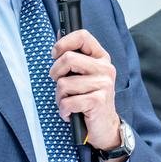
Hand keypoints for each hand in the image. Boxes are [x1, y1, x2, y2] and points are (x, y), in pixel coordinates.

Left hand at [49, 30, 121, 153]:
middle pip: (68, 58)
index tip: (55, 55)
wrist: (104, 126)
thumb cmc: (89, 98)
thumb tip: (59, 35)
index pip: (83, 36)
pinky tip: (71, 113)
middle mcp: (105, 68)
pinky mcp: (98, 101)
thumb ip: (74, 56)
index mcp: (101, 58)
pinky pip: (67, 102)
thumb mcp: (84, 75)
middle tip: (59, 83)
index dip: (63, 43)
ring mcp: (103, 84)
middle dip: (55, 73)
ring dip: (59, 97)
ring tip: (69, 102)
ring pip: (64, 83)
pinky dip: (63, 110)